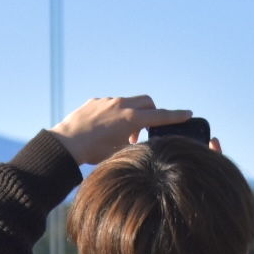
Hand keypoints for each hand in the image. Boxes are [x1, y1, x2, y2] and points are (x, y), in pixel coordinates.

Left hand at [49, 96, 191, 165]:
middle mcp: (121, 105)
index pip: (161, 115)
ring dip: (130, 114)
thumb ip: (136, 142)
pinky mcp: (93, 101)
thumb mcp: (120, 150)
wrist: (65, 144)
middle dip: (151, 112)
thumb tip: (145, 141)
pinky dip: (113, 113)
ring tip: (119, 132)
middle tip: (143, 128)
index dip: (176, 116)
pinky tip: (102, 127)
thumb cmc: (93, 152)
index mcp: (132, 118)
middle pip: (147, 102)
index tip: (188, 113)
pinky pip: (109, 104)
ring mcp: (107, 101)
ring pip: (127, 102)